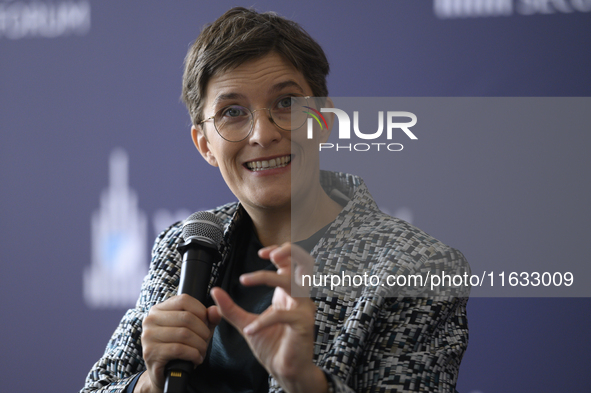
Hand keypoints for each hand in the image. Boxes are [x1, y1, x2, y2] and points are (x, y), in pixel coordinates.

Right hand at [136, 294, 221, 392]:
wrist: (164, 374)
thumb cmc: (180, 348)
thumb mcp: (196, 330)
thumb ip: (208, 319)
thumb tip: (216, 310)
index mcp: (159, 309)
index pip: (184, 300)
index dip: (201, 311)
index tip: (206, 323)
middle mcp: (150, 319)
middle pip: (186, 317)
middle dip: (202, 331)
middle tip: (206, 341)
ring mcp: (148, 336)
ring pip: (184, 334)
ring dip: (199, 345)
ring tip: (201, 351)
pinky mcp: (151, 352)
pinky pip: (179, 349)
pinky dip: (193, 354)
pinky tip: (196, 359)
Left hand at [210, 243, 327, 392]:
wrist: (284, 370)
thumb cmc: (272, 346)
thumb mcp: (245, 323)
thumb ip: (230, 308)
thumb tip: (215, 291)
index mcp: (288, 293)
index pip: (291, 262)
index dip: (279, 251)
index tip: (261, 252)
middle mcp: (299, 297)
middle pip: (303, 262)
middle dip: (288, 251)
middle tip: (268, 254)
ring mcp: (304, 309)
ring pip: (292, 282)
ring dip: (268, 276)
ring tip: (247, 278)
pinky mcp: (303, 324)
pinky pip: (282, 315)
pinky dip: (262, 321)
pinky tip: (250, 330)